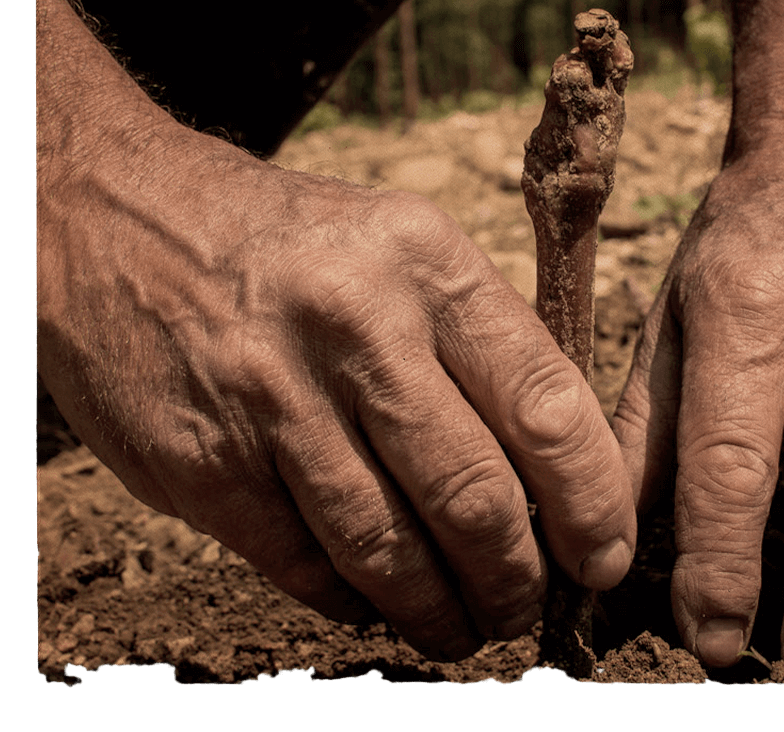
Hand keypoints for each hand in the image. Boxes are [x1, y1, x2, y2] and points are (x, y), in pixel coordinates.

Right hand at [36, 0, 634, 660]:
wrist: (118, 219)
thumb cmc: (293, 247)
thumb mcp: (403, 249)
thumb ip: (480, 346)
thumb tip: (556, 473)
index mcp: (427, 265)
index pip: (545, 403)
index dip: (591, 500)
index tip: (602, 556)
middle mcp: (355, 326)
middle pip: (472, 496)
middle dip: (515, 580)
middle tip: (525, 608)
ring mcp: (272, 396)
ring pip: (387, 550)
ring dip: (440, 613)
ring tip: (462, 629)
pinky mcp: (203, 460)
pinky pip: (303, 565)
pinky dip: (352, 603)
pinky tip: (375, 604)